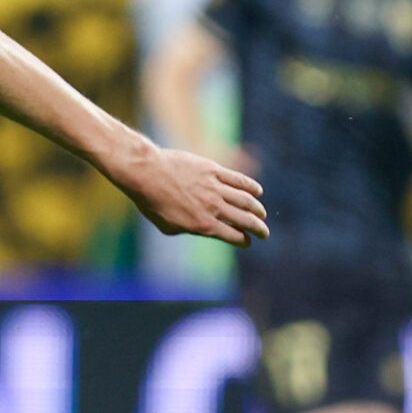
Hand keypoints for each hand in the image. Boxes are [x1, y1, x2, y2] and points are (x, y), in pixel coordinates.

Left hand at [120, 145, 267, 246]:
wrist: (147, 174)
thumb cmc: (152, 202)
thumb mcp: (168, 226)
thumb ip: (188, 230)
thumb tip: (200, 229)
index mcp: (203, 225)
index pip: (233, 236)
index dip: (244, 241)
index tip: (247, 242)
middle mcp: (213, 208)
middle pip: (245, 220)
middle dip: (258, 228)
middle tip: (264, 233)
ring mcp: (215, 188)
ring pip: (245, 200)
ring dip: (257, 209)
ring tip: (262, 213)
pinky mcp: (213, 170)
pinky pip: (238, 179)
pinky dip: (251, 186)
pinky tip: (258, 191)